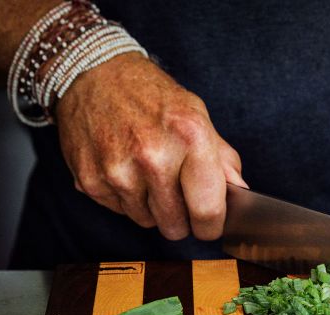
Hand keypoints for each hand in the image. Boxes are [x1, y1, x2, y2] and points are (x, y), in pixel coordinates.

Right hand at [55, 52, 246, 240]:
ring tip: (146, 173)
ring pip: (147, 222)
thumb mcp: (197, 116)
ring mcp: (118, 171)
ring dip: (151, 207)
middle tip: (175, 192)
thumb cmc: (152, 97)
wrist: (95, 73)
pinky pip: (120, 212)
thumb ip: (223, 160)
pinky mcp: (90, 181)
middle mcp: (153, 156)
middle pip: (175, 226)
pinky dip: (125, 198)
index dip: (211, 226)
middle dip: (180, 218)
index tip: (209, 225)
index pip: (207, 210)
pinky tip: (124, 168)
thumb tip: (240, 194)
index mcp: (189, 137)